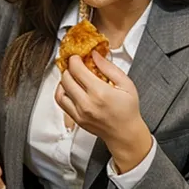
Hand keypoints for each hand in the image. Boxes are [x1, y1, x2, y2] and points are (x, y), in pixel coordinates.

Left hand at [55, 52, 152, 172]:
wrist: (125, 133)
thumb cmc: (128, 110)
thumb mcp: (126, 84)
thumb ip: (109, 67)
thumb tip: (94, 55)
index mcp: (100, 92)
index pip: (77, 69)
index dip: (75, 59)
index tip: (78, 57)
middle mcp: (86, 103)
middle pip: (66, 77)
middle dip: (70, 68)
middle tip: (77, 65)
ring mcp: (79, 112)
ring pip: (60, 90)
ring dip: (65, 80)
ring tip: (74, 77)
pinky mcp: (76, 118)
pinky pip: (61, 102)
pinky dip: (62, 92)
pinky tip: (71, 89)